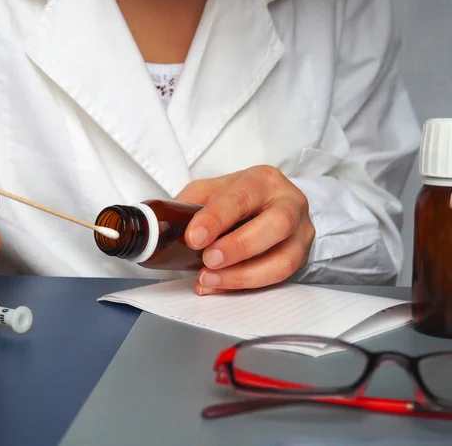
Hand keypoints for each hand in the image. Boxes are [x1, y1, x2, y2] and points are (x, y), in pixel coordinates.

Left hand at [175, 165, 314, 294]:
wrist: (270, 207)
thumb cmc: (238, 199)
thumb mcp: (211, 191)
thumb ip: (189, 204)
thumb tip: (163, 227)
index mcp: (263, 180)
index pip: (241, 196)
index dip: (216, 218)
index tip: (194, 237)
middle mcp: (289, 202)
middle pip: (276, 224)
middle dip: (238, 246)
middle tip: (208, 260)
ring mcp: (301, 231)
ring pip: (283, 258)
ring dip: (242, 274)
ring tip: (209, 279)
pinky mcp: (301, 257)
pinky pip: (280, 278)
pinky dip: (246, 285)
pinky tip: (221, 286)